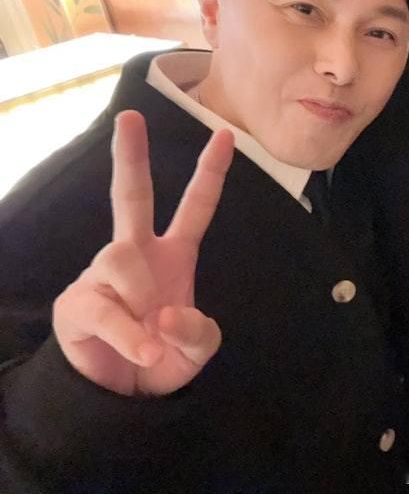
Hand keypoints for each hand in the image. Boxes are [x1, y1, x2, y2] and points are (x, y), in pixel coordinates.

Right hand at [52, 110, 233, 395]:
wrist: (124, 397)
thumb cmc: (164, 359)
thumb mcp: (198, 348)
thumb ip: (198, 331)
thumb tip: (166, 311)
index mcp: (173, 255)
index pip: (195, 208)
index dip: (210, 174)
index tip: (226, 136)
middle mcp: (136, 255)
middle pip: (131, 196)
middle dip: (131, 156)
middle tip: (130, 117)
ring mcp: (103, 276)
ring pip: (120, 259)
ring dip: (142, 297)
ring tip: (151, 332)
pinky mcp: (77, 303)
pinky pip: (104, 307)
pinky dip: (129, 334)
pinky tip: (142, 350)